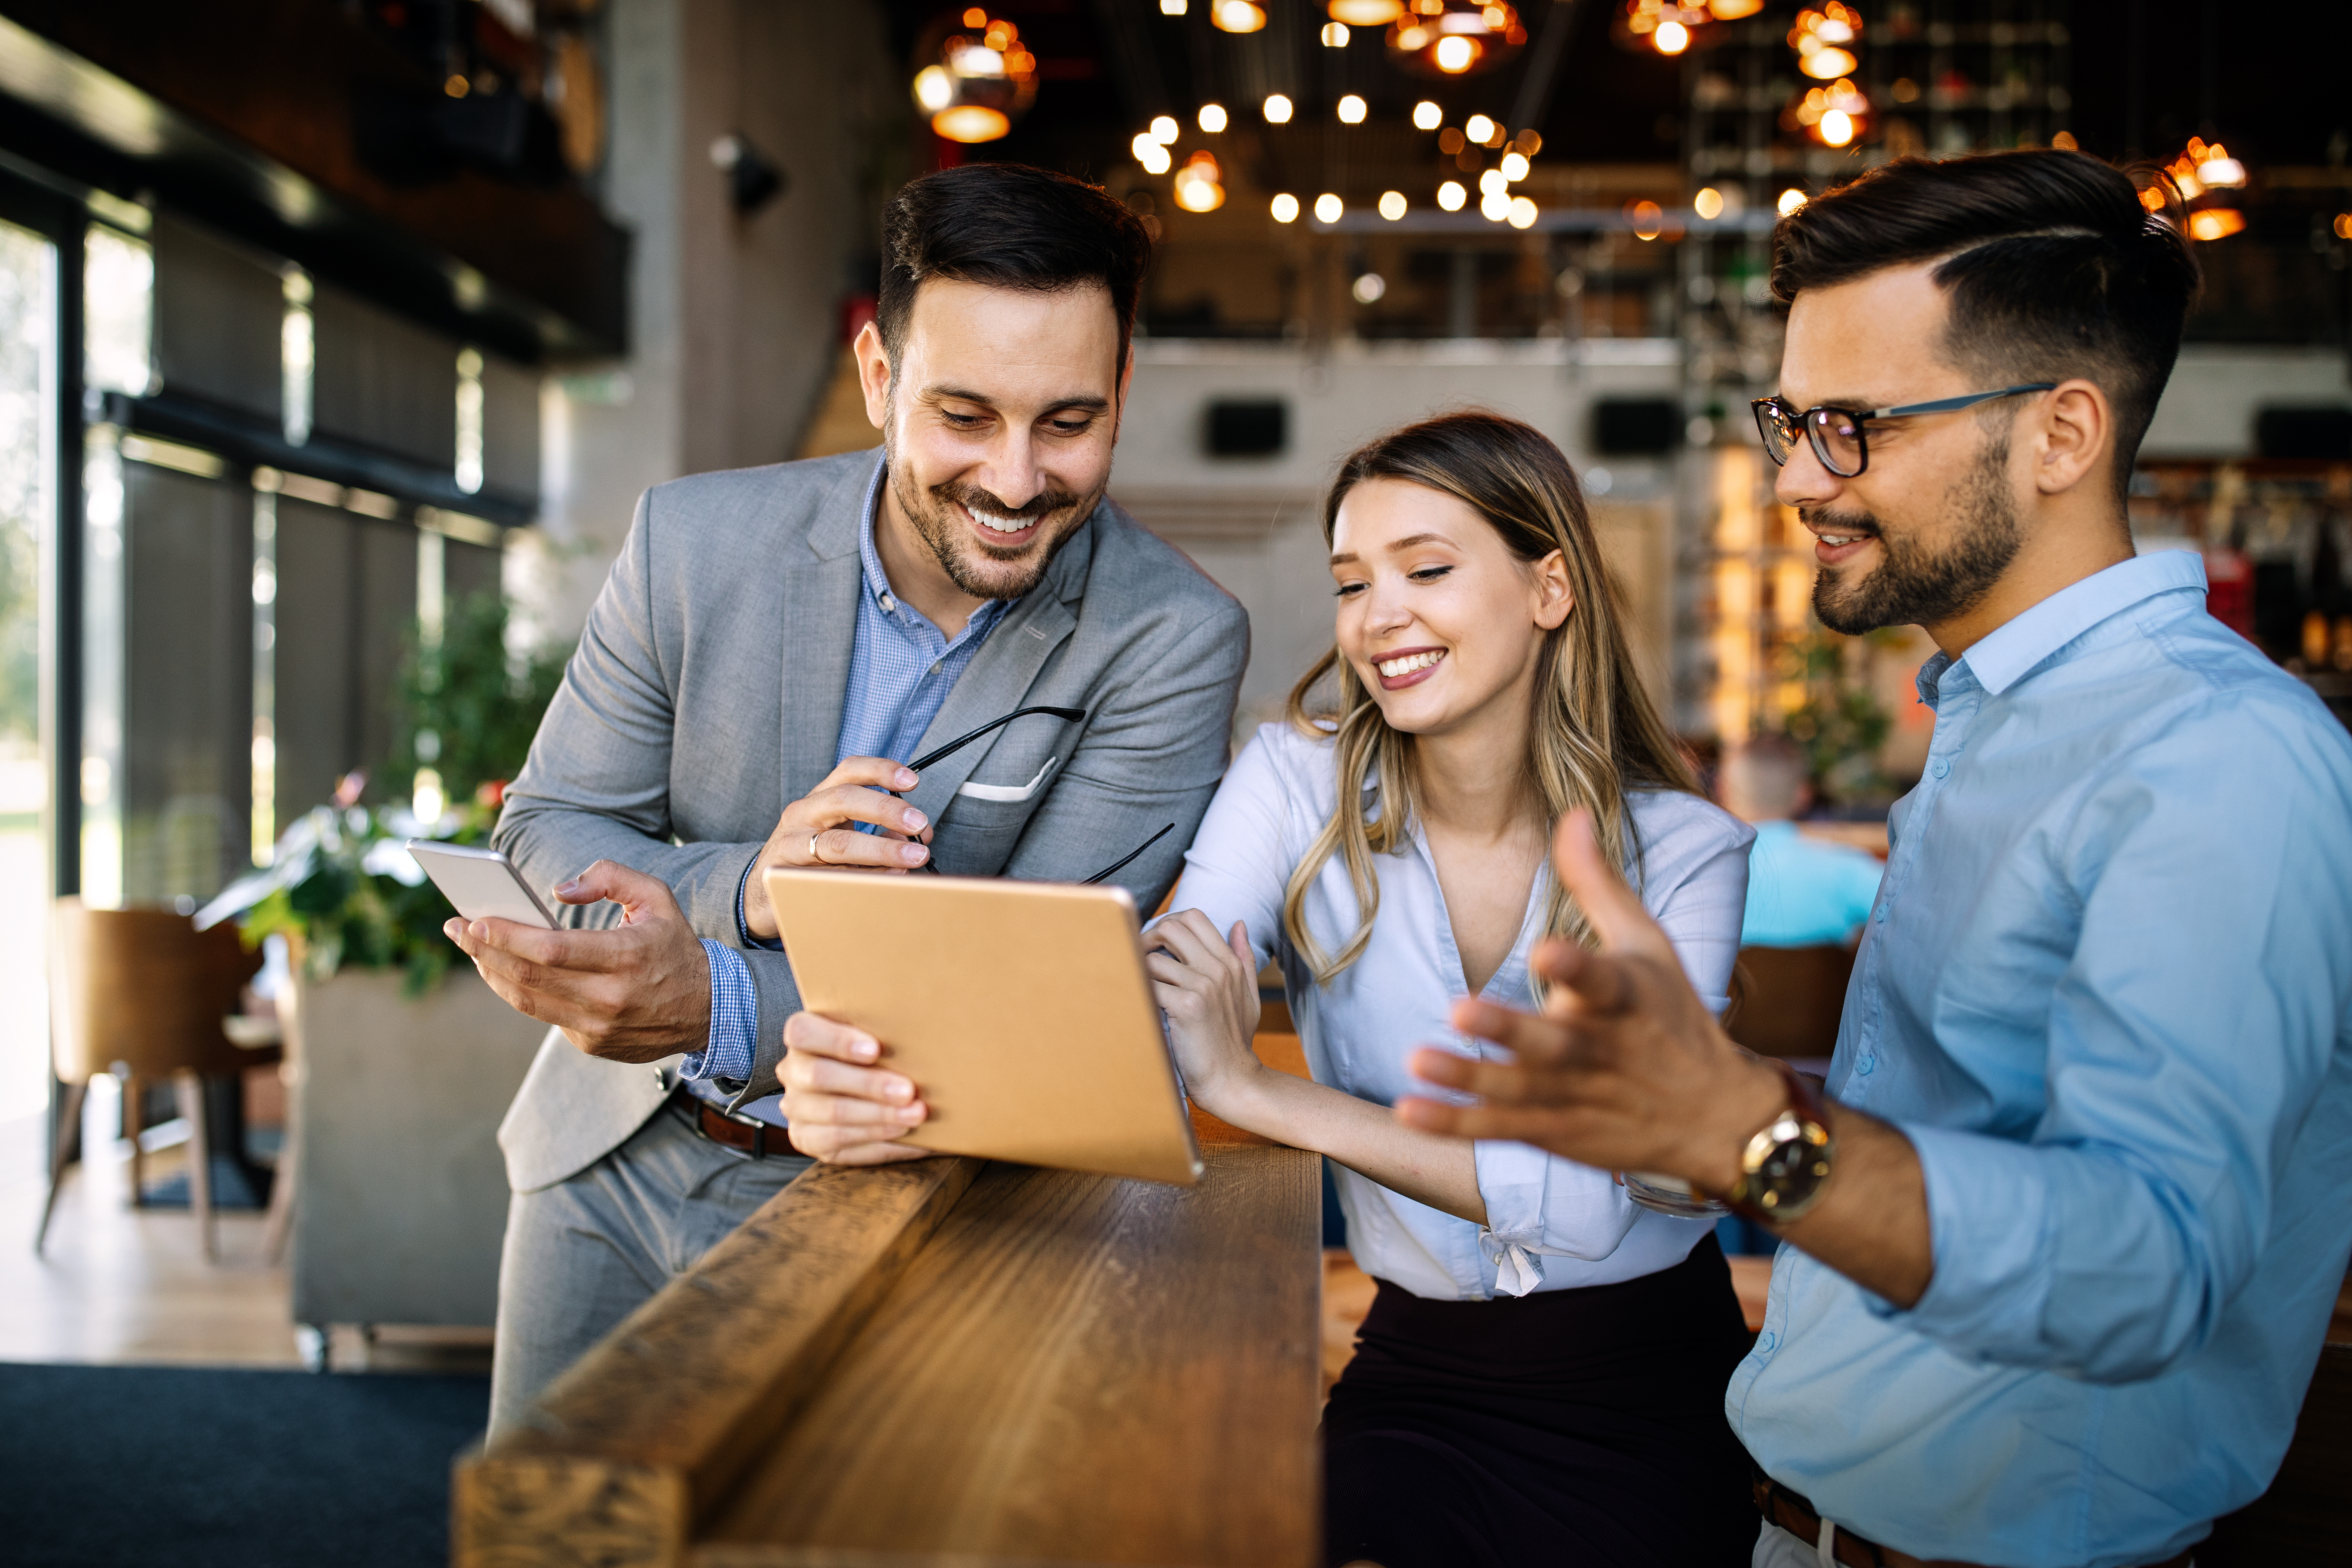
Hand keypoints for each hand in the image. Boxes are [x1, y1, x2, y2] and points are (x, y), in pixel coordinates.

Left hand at [447, 860, 711, 1063]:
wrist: (708, 1010)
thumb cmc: (674, 946)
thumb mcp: (657, 898)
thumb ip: (610, 877)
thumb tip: (558, 890)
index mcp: (627, 957)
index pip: (551, 949)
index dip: (506, 935)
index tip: (474, 919)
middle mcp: (611, 998)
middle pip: (528, 976)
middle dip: (483, 950)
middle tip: (456, 929)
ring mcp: (598, 1026)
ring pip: (527, 1001)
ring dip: (491, 973)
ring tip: (472, 949)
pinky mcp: (591, 1043)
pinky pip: (544, 1015)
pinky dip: (519, 991)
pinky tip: (504, 970)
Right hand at [741, 757, 937, 940]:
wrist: (760, 894)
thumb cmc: (808, 859)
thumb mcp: (843, 837)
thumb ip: (882, 833)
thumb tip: (920, 836)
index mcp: (820, 798)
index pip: (849, 771)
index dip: (881, 770)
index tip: (912, 780)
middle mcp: (803, 814)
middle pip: (843, 799)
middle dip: (886, 809)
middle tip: (919, 823)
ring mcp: (791, 845)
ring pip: (836, 843)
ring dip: (881, 850)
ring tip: (913, 858)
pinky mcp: (786, 877)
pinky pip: (829, 878)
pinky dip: (862, 880)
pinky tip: (887, 882)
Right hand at [778, 1010, 932, 1163]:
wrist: (857, 1089)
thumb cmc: (874, 1053)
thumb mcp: (873, 1036)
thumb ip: (884, 1032)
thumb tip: (926, 1034)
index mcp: (802, 1037)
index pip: (803, 1033)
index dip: (836, 1040)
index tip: (875, 1050)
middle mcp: (793, 1071)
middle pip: (820, 1075)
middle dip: (869, 1084)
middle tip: (908, 1091)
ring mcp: (796, 1108)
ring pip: (833, 1112)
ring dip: (879, 1116)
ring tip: (915, 1115)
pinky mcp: (808, 1139)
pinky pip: (840, 1143)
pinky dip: (878, 1139)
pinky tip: (907, 1135)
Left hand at [1144, 911, 1263, 1113]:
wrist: (1231, 1079)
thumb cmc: (1233, 1041)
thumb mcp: (1248, 996)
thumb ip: (1243, 958)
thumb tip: (1240, 924)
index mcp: (1230, 963)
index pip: (1194, 917)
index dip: (1168, 924)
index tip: (1158, 945)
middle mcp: (1218, 969)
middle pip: (1172, 927)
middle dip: (1149, 938)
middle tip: (1143, 961)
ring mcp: (1204, 986)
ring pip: (1154, 957)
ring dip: (1142, 973)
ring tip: (1146, 992)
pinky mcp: (1187, 1006)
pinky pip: (1149, 984)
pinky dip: (1141, 994)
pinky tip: (1147, 1008)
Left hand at [1395, 809, 1784, 1194]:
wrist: (1713, 1118)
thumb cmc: (1672, 1015)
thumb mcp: (1647, 943)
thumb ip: (1598, 883)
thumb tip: (1571, 812)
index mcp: (1626, 998)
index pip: (1601, 981)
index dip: (1575, 967)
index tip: (1545, 950)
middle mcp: (1600, 1050)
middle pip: (1553, 1044)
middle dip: (1509, 1030)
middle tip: (1459, 1009)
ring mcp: (1576, 1095)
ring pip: (1518, 1090)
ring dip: (1467, 1078)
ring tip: (1417, 1060)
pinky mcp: (1555, 1130)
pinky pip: (1500, 1129)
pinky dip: (1455, 1125)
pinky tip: (1410, 1111)